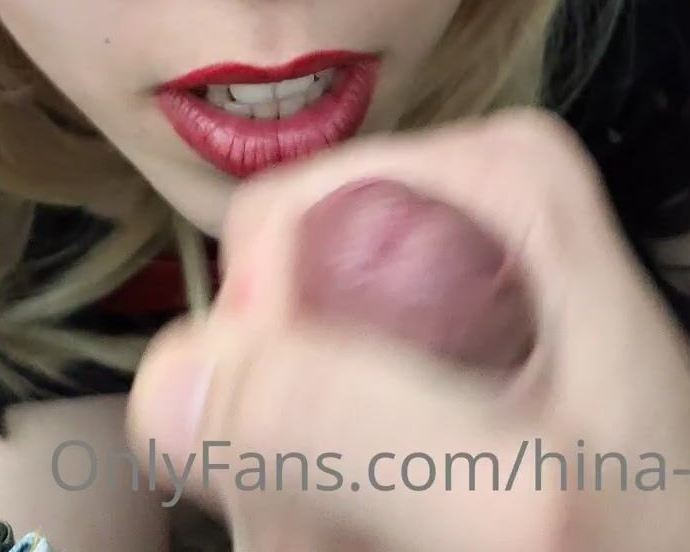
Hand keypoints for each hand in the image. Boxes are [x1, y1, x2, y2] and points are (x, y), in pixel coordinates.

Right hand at [127, 110, 689, 551]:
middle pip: (265, 301)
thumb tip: (172, 381)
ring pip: (265, 375)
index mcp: (493, 175)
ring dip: (290, 486)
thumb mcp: (517, 496)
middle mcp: (459, 207)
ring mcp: (438, 282)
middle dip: (276, 433)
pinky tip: (373, 536)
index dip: (264, 361)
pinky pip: (297, 420)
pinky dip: (311, 504)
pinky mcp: (419, 359)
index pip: (275, 226)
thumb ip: (346, 424)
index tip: (331, 467)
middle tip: (357, 527)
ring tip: (377, 538)